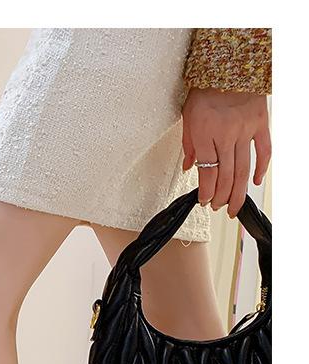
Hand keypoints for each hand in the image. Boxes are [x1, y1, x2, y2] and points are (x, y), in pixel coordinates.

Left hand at [181, 88, 270, 217]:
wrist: (229, 66)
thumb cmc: (205, 92)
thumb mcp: (188, 118)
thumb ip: (189, 145)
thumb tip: (188, 168)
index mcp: (205, 135)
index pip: (207, 172)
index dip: (205, 192)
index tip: (204, 201)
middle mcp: (226, 135)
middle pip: (226, 176)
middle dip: (221, 197)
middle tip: (218, 207)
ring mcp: (245, 130)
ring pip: (243, 169)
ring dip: (238, 192)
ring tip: (234, 206)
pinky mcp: (260, 124)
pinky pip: (264, 151)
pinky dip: (261, 168)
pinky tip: (256, 182)